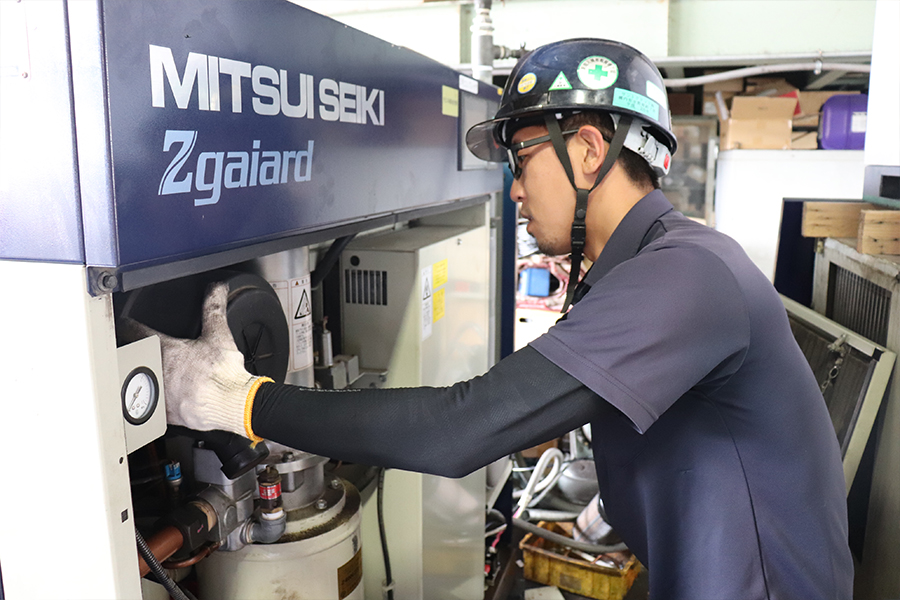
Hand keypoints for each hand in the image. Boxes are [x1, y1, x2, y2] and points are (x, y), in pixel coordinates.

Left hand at [121, 283, 265, 437]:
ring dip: (138, 381)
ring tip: (143, 380)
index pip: (136, 332)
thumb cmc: (224, 374)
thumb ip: (214, 308)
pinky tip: (158, 404)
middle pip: (133, 360)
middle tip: (130, 353)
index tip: (124, 324)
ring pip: (138, 385)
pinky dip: (152, 405)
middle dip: (132, 355)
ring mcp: (159, 395)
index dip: (128, 326)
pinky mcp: (166, 415)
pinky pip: (151, 409)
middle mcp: (157, 371)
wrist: (232, 404)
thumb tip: (217, 289)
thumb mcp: (219, 335)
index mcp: (167, 350)